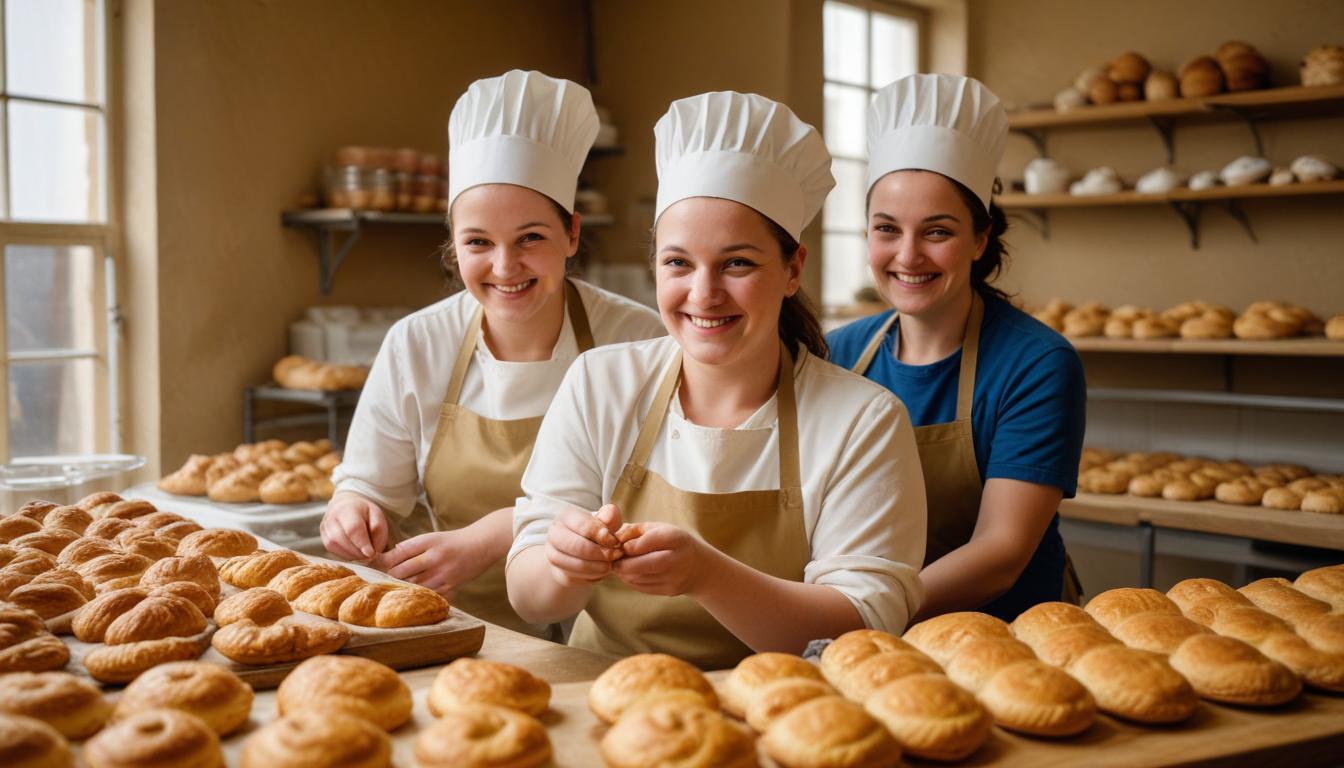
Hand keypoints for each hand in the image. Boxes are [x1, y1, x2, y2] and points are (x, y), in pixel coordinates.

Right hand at [320, 492, 388, 561]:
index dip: (362, 543)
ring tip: (362, 554)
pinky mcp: (323, 536)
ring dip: (349, 554)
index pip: (353, 528)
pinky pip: (331, 548)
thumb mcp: (377, 517)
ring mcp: (325, 526)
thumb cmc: (366, 514)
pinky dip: (344, 554)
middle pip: (340, 537)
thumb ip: (377, 531)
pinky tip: (354, 553)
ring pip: (333, 544)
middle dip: (356, 551)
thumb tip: (371, 551)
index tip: (371, 553)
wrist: (349, 507)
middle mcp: (332, 516)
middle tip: (369, 556)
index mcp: (349, 508)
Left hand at [371, 530, 486, 596]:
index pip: (397, 554)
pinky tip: (414, 599)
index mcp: (426, 542)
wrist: (481, 544)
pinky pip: (430, 595)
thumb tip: (387, 558)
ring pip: (413, 586)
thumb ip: (410, 547)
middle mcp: (433, 557)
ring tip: (392, 593)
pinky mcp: (451, 585)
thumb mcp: (431, 538)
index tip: (372, 566)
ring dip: (402, 590)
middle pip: (401, 572)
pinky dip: (420, 597)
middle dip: (388, 577)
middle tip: (379, 582)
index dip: (381, 561)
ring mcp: (442, 573)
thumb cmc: (452, 541)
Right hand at [544, 503, 623, 586]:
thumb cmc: (597, 532)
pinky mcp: (557, 572)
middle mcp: (554, 533)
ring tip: (610, 564)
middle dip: (600, 553)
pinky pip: (575, 577)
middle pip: (576, 546)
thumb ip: (610, 517)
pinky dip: (592, 576)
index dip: (601, 535)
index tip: (615, 541)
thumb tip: (610, 514)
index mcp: (566, 516)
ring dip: (598, 566)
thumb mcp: (606, 522)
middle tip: (616, 554)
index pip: (582, 525)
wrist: (584, 550)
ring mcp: (552, 554)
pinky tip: (601, 570)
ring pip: (575, 564)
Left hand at [612, 522, 704, 595]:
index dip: (628, 545)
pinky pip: (642, 587)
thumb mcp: (659, 528)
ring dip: (624, 573)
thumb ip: (636, 530)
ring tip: (620, 566)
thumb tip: (614, 537)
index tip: (619, 545)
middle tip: (614, 561)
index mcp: (675, 538)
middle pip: (643, 564)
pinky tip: (629, 574)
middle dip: (623, 564)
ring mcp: (674, 578)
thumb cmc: (673, 543)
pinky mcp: (669, 591)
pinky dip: (630, 581)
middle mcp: (677, 559)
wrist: (697, 567)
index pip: (646, 542)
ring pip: (640, 578)